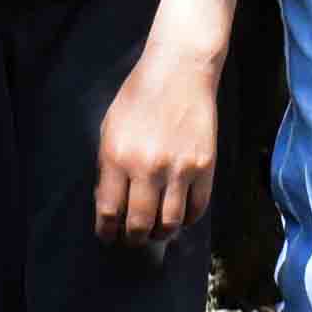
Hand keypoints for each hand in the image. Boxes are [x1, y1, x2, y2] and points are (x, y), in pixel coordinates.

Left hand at [94, 43, 218, 244]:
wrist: (179, 72)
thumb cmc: (139, 96)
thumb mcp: (110, 128)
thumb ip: (108, 167)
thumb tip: (109, 203)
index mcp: (118, 157)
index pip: (109, 211)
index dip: (107, 231)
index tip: (107, 236)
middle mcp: (148, 167)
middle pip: (140, 225)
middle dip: (133, 239)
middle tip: (132, 239)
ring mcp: (179, 169)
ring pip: (170, 223)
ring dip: (160, 234)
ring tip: (156, 232)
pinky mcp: (205, 167)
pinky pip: (197, 209)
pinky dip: (187, 220)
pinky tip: (179, 215)